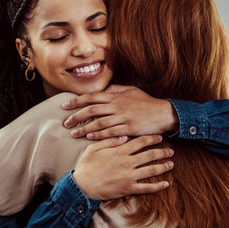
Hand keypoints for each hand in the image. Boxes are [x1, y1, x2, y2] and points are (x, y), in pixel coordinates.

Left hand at [62, 85, 178, 138]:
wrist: (164, 113)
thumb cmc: (146, 102)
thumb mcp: (131, 90)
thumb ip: (115, 90)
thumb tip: (102, 91)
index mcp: (115, 96)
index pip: (91, 97)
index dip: (76, 101)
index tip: (64, 106)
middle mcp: (117, 106)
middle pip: (91, 110)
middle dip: (76, 117)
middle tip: (66, 123)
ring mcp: (123, 117)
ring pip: (99, 123)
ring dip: (84, 128)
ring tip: (74, 133)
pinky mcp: (129, 129)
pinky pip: (110, 132)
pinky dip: (98, 135)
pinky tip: (89, 137)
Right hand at [72, 135, 173, 199]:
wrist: (82, 186)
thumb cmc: (86, 166)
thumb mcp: (94, 148)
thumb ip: (109, 141)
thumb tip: (124, 136)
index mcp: (119, 151)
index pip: (140, 142)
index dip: (151, 138)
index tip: (159, 137)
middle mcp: (127, 163)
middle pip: (150, 155)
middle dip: (162, 152)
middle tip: (170, 150)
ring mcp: (129, 176)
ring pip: (152, 170)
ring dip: (163, 166)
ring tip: (171, 164)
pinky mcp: (129, 188)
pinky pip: (147, 188)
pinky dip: (158, 186)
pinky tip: (166, 184)